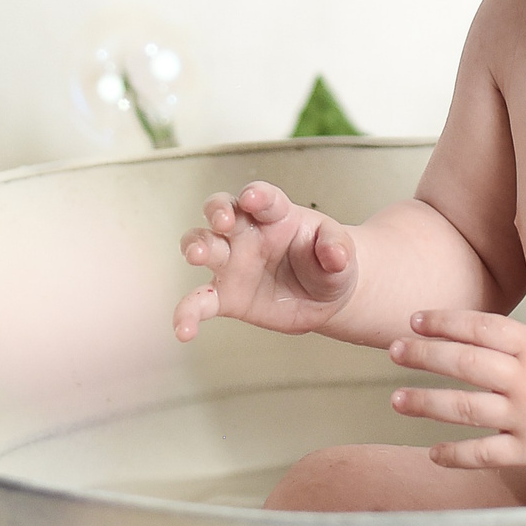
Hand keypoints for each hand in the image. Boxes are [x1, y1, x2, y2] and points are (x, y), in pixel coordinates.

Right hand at [174, 182, 358, 341]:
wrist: (324, 296)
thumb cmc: (329, 264)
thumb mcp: (342, 253)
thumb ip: (337, 249)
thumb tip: (335, 256)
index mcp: (277, 215)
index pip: (264, 197)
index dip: (257, 195)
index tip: (253, 198)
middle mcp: (248, 234)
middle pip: (221, 209)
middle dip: (217, 210)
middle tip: (222, 221)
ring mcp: (233, 263)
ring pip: (202, 244)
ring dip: (195, 246)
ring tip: (197, 256)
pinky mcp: (226, 295)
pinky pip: (200, 301)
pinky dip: (187, 312)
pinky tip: (184, 330)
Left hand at [386, 309, 525, 470]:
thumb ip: (524, 344)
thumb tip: (482, 339)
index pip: (478, 327)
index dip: (442, 321)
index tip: (415, 319)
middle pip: (462, 362)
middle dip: (423, 354)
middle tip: (393, 349)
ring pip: (463, 407)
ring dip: (425, 402)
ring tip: (397, 399)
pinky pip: (485, 454)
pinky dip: (455, 454)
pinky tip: (433, 452)